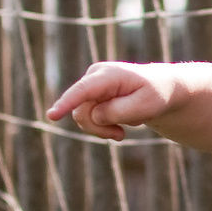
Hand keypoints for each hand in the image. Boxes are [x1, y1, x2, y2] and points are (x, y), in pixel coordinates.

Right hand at [45, 62, 172, 140]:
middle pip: (82, 112)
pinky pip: (87, 118)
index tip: (51, 116)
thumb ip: (117, 112)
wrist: (160, 89)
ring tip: (124, 129)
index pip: (83, 91)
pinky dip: (103, 126)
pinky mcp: (90, 95)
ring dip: (102, 129)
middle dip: (99, 129)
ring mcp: (90, 86)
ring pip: (82, 118)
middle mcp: (94, 76)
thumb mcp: (145, 106)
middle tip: (121, 135)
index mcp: (109, 75)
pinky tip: (120, 121)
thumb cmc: (155, 95)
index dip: (66, 103)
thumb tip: (93, 115)